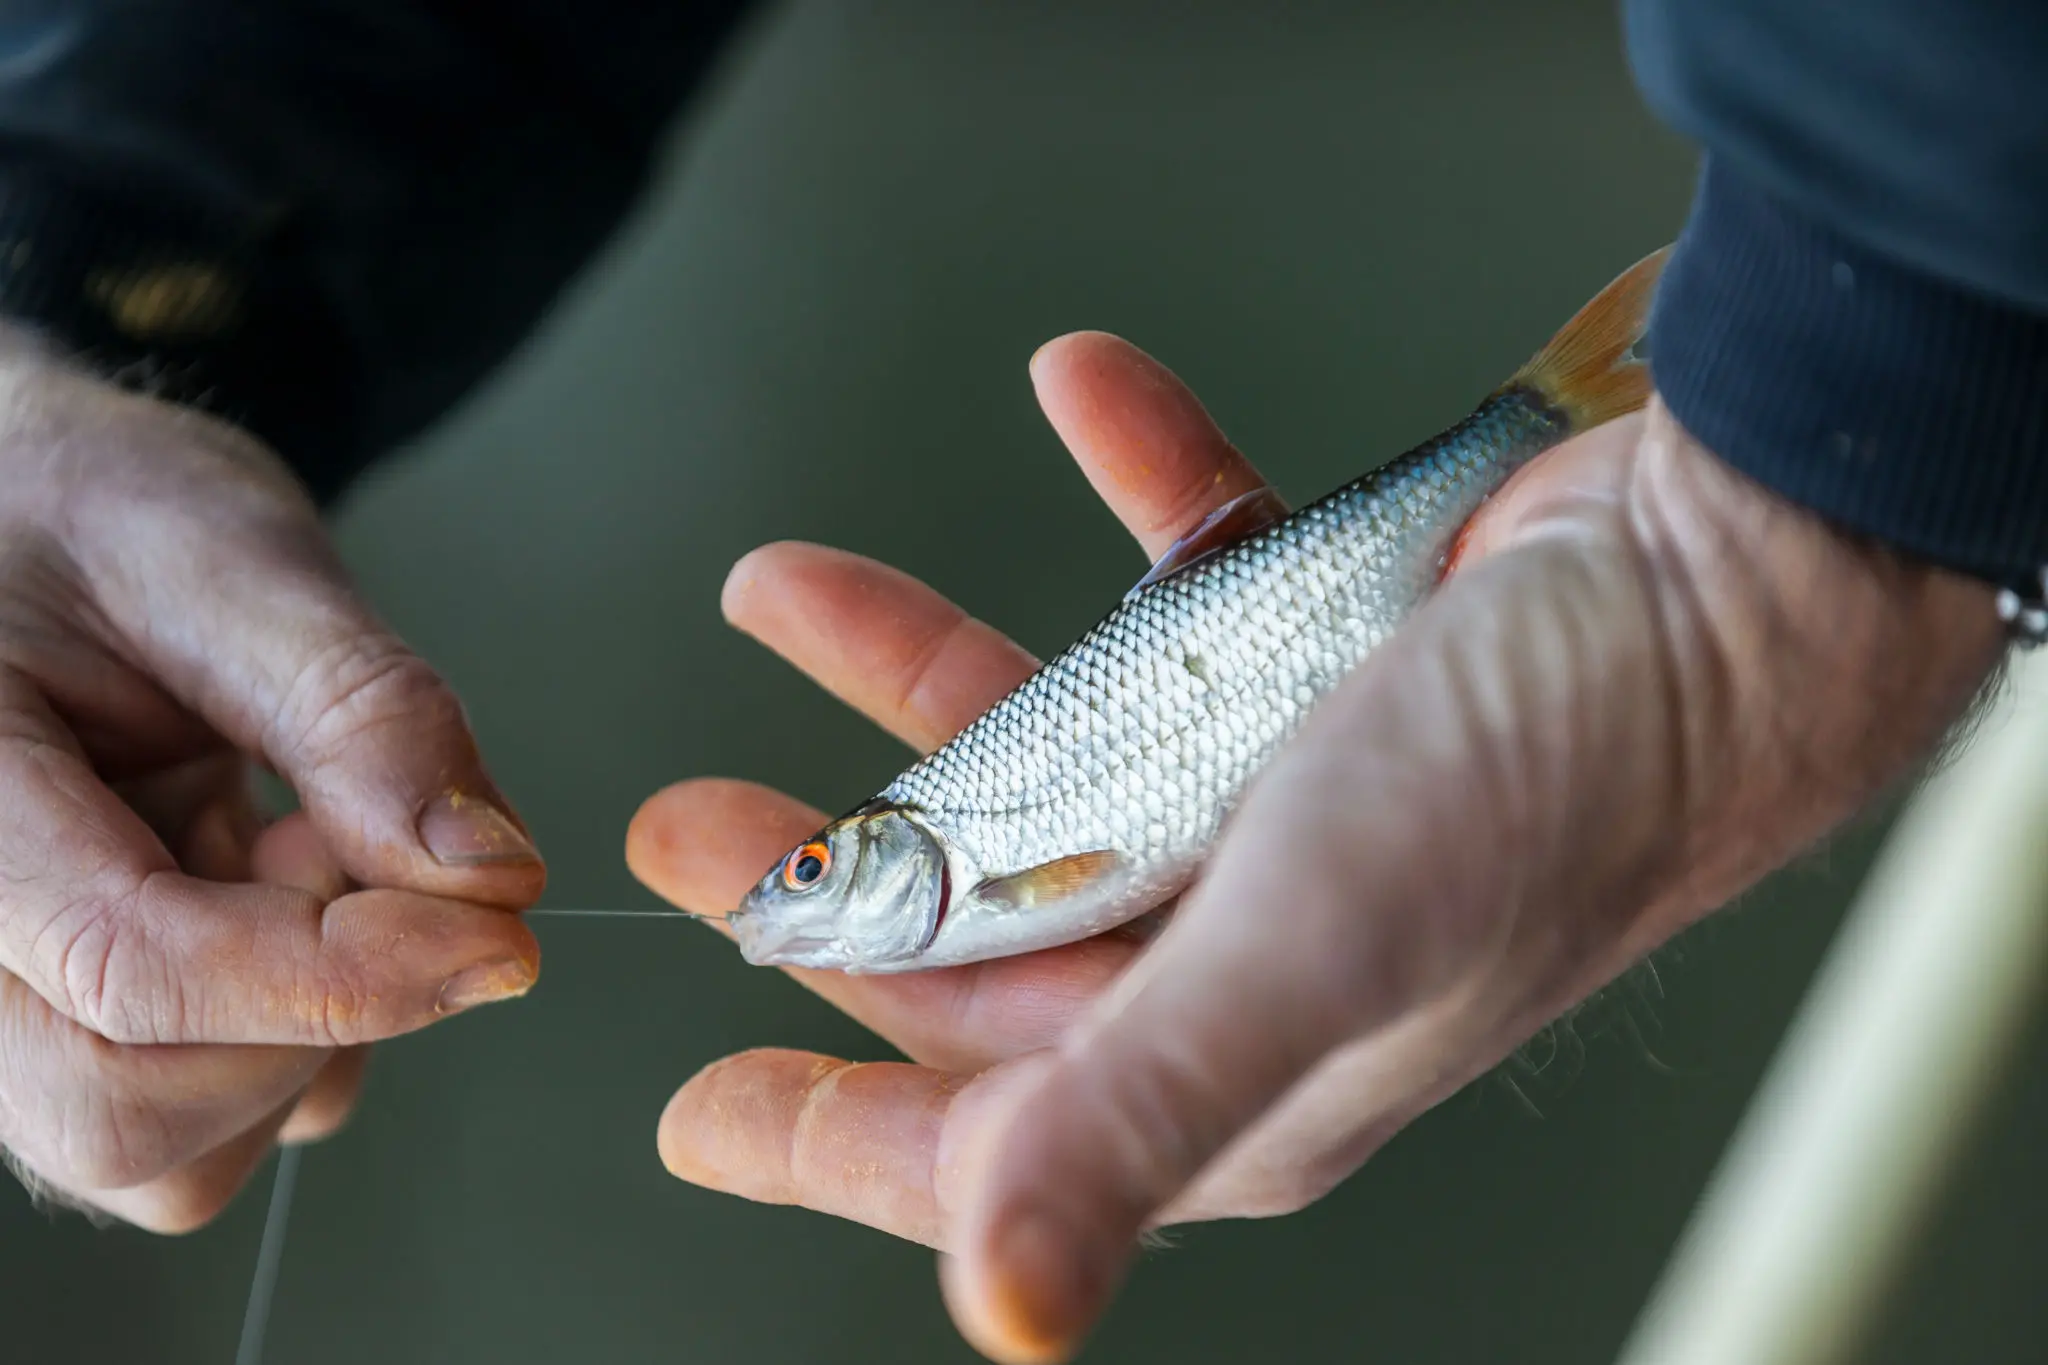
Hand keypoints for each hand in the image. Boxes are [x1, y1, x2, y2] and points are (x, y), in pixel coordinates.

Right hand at [0, 328, 544, 1230]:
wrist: (28, 526)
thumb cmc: (88, 516)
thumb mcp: (226, 555)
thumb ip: (358, 709)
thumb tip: (493, 872)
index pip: (131, 971)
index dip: (342, 975)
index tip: (504, 933)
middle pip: (126, 1113)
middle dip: (318, 1009)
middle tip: (367, 847)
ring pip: (169, 1150)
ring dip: (309, 1030)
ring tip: (306, 840)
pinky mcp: (68, 1033)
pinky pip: (203, 1125)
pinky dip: (298, 1038)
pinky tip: (286, 885)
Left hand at [629, 332, 2003, 1360]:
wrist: (1724, 584)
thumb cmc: (1548, 782)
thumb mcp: (1306, 955)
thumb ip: (1136, 1116)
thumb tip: (1004, 1307)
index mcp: (1217, 1058)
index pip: (979, 1132)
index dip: (823, 1130)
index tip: (702, 1115)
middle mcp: (1232, 937)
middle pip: (975, 925)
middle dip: (823, 873)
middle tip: (697, 823)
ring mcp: (1264, 792)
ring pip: (1039, 743)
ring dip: (912, 666)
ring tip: (790, 589)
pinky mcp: (1307, 655)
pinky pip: (1175, 570)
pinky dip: (1126, 487)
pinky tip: (1083, 398)